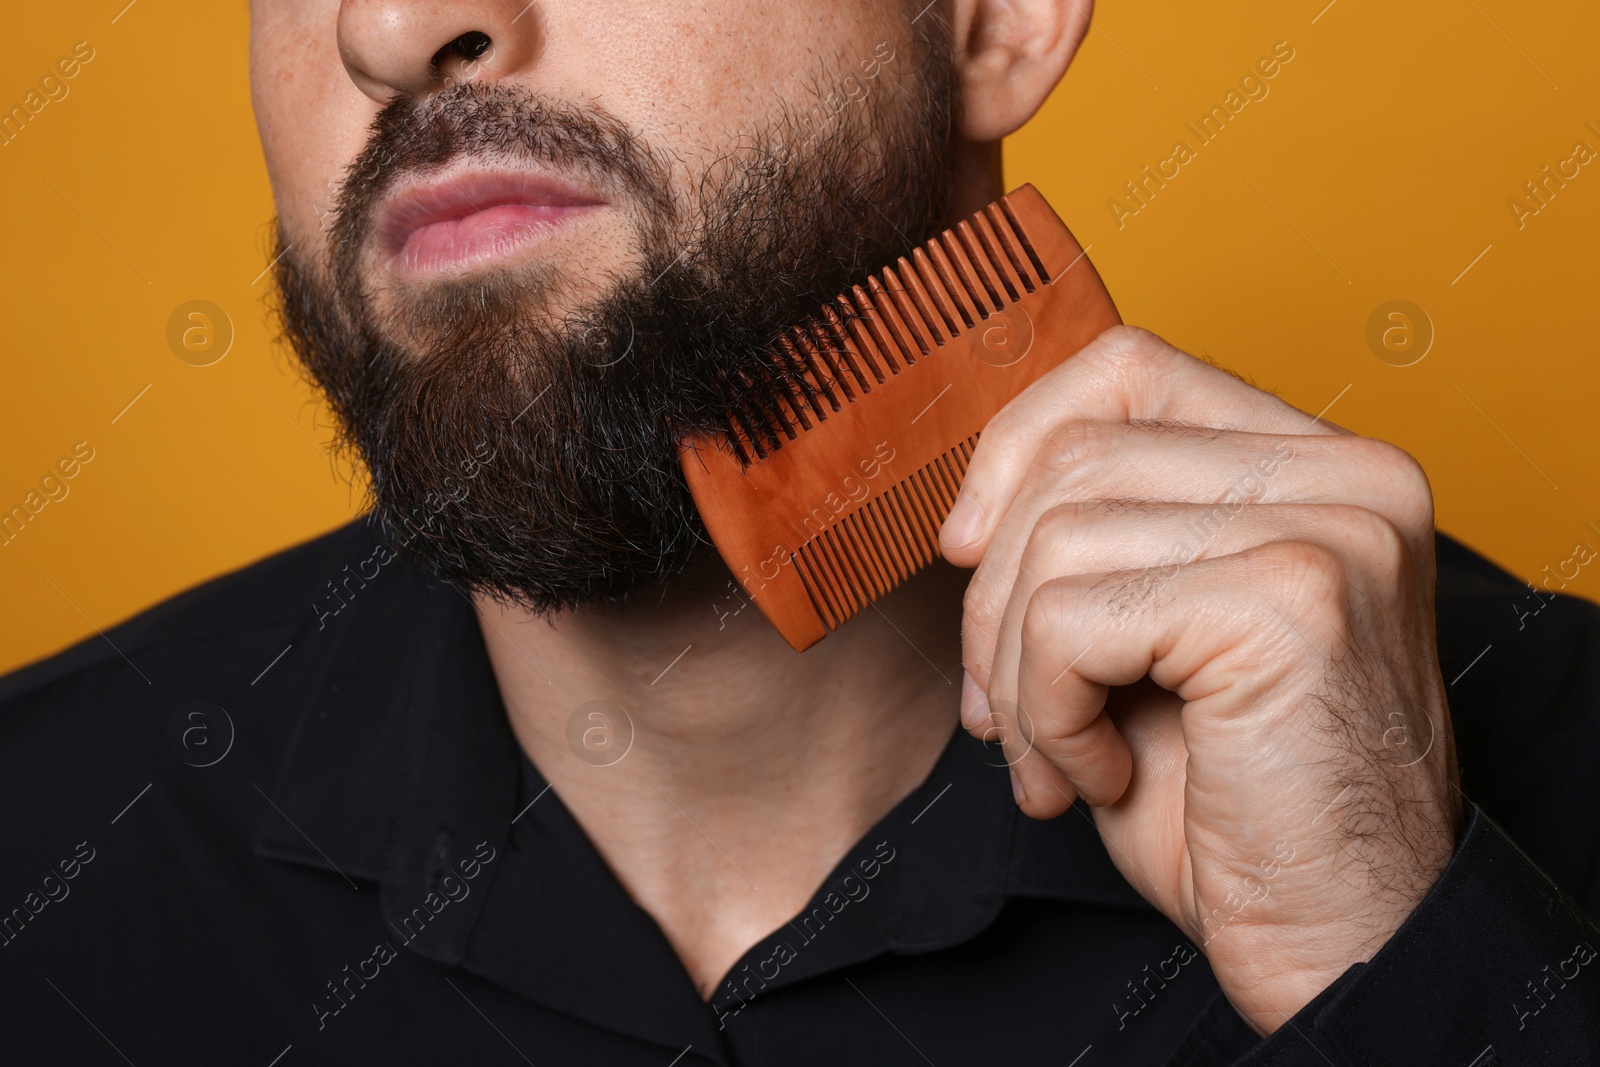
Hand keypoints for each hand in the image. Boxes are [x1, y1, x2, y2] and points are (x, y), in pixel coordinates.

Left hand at [940, 326, 1461, 1034]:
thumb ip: (1102, 538)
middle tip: (1005, 710)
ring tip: (1059, 757)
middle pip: (1074, 455)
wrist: (1341, 943)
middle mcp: (1349, 478)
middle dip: (995, 595)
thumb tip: (970, 508)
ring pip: (1057, 537)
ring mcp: (1329, 530)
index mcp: (1322, 469)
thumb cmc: (1235, 805)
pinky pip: (1068, 619)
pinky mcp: (1288, 601)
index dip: (1017, 445)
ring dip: (1017, 671)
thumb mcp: (1153, 642)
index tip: (966, 544)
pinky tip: (1104, 776)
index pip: (1128, 369)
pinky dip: (1050, 712)